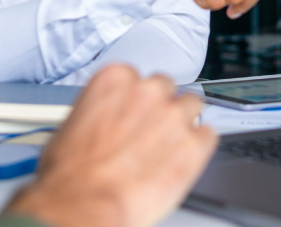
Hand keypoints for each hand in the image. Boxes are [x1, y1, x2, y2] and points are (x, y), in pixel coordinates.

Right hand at [2, 65, 216, 226]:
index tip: (135, 111)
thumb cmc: (72, 175)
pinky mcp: (194, 146)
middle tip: (151, 130)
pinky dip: (199, 147)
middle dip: (161, 107)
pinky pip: (208, 136)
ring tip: (170, 145)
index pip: (138, 76)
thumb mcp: (72, 127)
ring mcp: (174, 117)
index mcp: (116, 79)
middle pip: (168, 87)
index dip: (136, 98)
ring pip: (192, 106)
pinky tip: (185, 158)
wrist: (85, 204)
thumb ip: (99, 112)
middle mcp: (148, 92)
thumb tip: (104, 120)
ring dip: (183, 122)